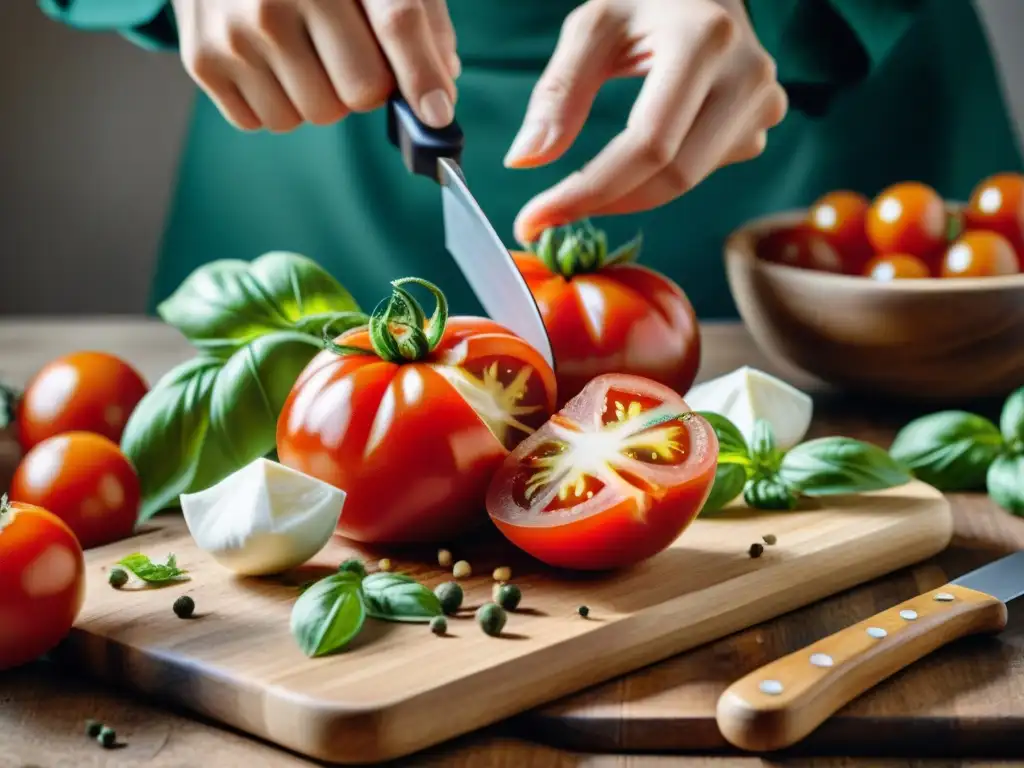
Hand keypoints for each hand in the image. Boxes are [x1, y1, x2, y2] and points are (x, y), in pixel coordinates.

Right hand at [170, 0, 459, 131]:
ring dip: (319, 98)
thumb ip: (417, 20)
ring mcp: (238, 31)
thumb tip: (438, 96)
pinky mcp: (205, 60)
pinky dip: (276, 103)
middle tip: (347, 56)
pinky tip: (268, 62)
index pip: (397, 22)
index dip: (422, 75)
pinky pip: (265, 123)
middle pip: (359, 94)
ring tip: (301, 53)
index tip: (438, 116)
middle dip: (365, 87)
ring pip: (313, 116)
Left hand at [507, 0, 787, 243]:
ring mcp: (764, 101)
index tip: (536, 219)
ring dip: (630, 194)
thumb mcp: (593, 28)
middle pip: (673, 175)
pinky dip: (660, 177)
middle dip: (605, 203)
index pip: (648, 145)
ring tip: (586, 183)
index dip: (590, 191)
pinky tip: (640, 155)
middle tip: (551, 214)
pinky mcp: (763, 121)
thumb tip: (525, 160)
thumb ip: (558, 92)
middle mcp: (747, 75)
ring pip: (688, 181)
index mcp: (704, 40)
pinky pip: (704, 171)